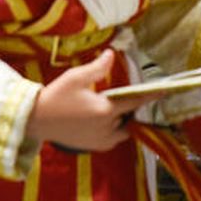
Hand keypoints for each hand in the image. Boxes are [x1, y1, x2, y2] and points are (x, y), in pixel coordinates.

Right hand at [26, 50, 147, 152]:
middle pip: (129, 118)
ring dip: (123, 122)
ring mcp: (99, 140)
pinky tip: (104, 122)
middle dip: (130, 109)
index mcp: (104, 110)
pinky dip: (113, 132)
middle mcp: (106, 128)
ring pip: (122, 132)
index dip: (150, 96)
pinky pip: (112, 140)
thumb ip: (97, 68)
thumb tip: (112, 54)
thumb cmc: (55, 96)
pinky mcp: (92, 146)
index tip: (164, 91)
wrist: (36, 119)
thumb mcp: (75, 77)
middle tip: (123, 97)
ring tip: (113, 109)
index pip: (134, 102)